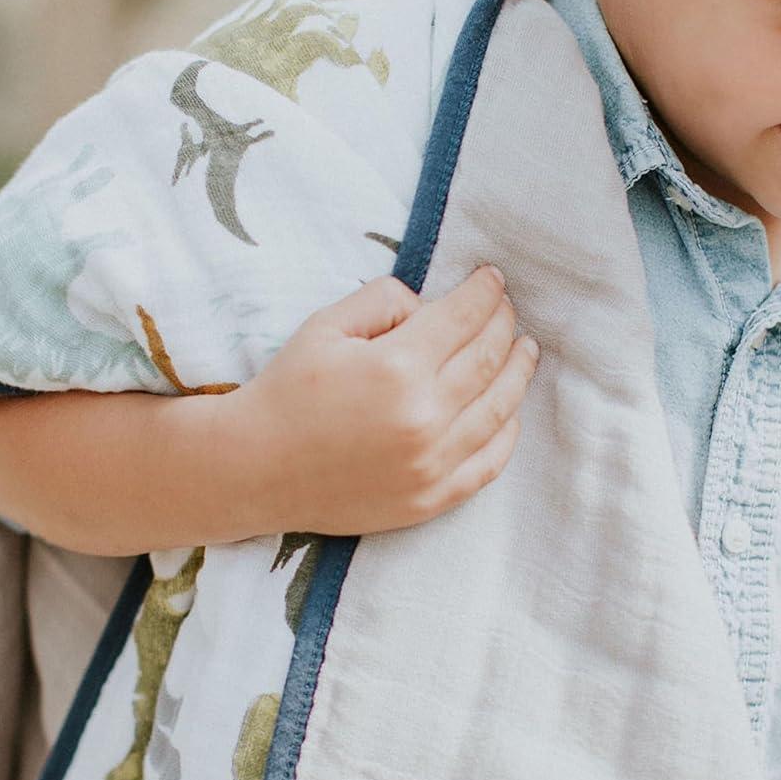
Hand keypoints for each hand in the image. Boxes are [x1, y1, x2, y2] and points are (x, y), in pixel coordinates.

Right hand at [220, 265, 539, 536]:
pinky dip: (507, 434)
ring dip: (518, 373)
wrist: (255, 469)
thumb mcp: (327, 325)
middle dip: (503, 325)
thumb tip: (429, 306)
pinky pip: (488, 464)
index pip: (464, 318)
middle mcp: (424, 417)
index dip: (485, 293)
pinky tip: (511, 412)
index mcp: (398, 367)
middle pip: (488, 359)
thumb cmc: (288, 391)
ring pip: (499, 409)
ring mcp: (431, 463)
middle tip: (507, 309)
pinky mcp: (430, 499)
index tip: (494, 280)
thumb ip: (384, 301)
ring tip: (525, 351)